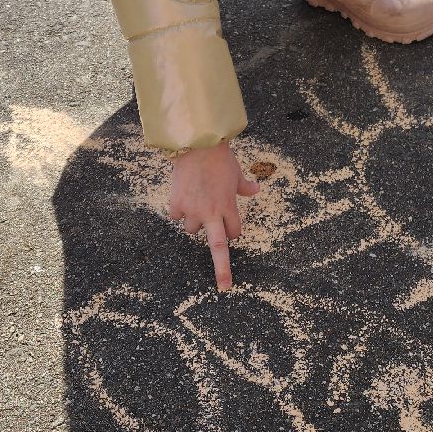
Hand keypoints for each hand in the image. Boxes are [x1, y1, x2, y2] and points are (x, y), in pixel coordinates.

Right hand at [167, 141, 260, 290]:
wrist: (197, 144)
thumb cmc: (220, 158)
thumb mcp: (236, 173)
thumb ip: (244, 186)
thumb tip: (256, 190)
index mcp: (229, 206)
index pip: (234, 232)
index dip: (232, 230)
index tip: (230, 227)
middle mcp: (212, 212)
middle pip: (218, 247)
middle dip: (222, 270)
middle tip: (224, 287)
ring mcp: (193, 209)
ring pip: (192, 229)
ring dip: (194, 221)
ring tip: (195, 201)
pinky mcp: (177, 203)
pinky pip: (176, 215)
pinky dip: (178, 209)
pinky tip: (182, 196)